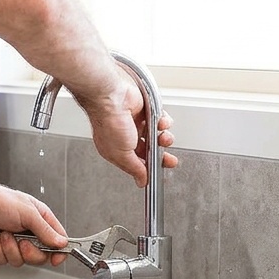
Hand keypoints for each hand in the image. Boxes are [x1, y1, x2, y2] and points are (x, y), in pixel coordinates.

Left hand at [0, 182, 68, 267]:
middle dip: (29, 252)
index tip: (56, 259)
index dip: (59, 252)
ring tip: (3, 233)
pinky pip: (3, 260)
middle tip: (21, 242)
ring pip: (20, 260)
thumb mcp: (28, 214)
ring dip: (9, 248)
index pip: (58, 241)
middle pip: (39, 256)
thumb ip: (45, 230)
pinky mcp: (0, 248)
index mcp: (41, 220)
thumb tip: (61, 243)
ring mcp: (15, 241)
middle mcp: (30, 232)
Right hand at [83, 69, 177, 187]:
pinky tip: (161, 123)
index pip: (136, 163)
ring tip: (164, 138)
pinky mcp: (143, 110)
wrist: (111, 96)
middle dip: (161, 155)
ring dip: (164, 138)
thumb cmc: (108, 122)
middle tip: (170, 160)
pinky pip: (159, 119)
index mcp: (116, 150)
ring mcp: (134, 123)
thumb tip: (141, 181)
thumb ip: (134, 168)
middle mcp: (125, 137)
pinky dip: (164, 122)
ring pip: (156, 135)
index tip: (157, 172)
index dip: (148, 169)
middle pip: (148, 150)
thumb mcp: (122, 154)